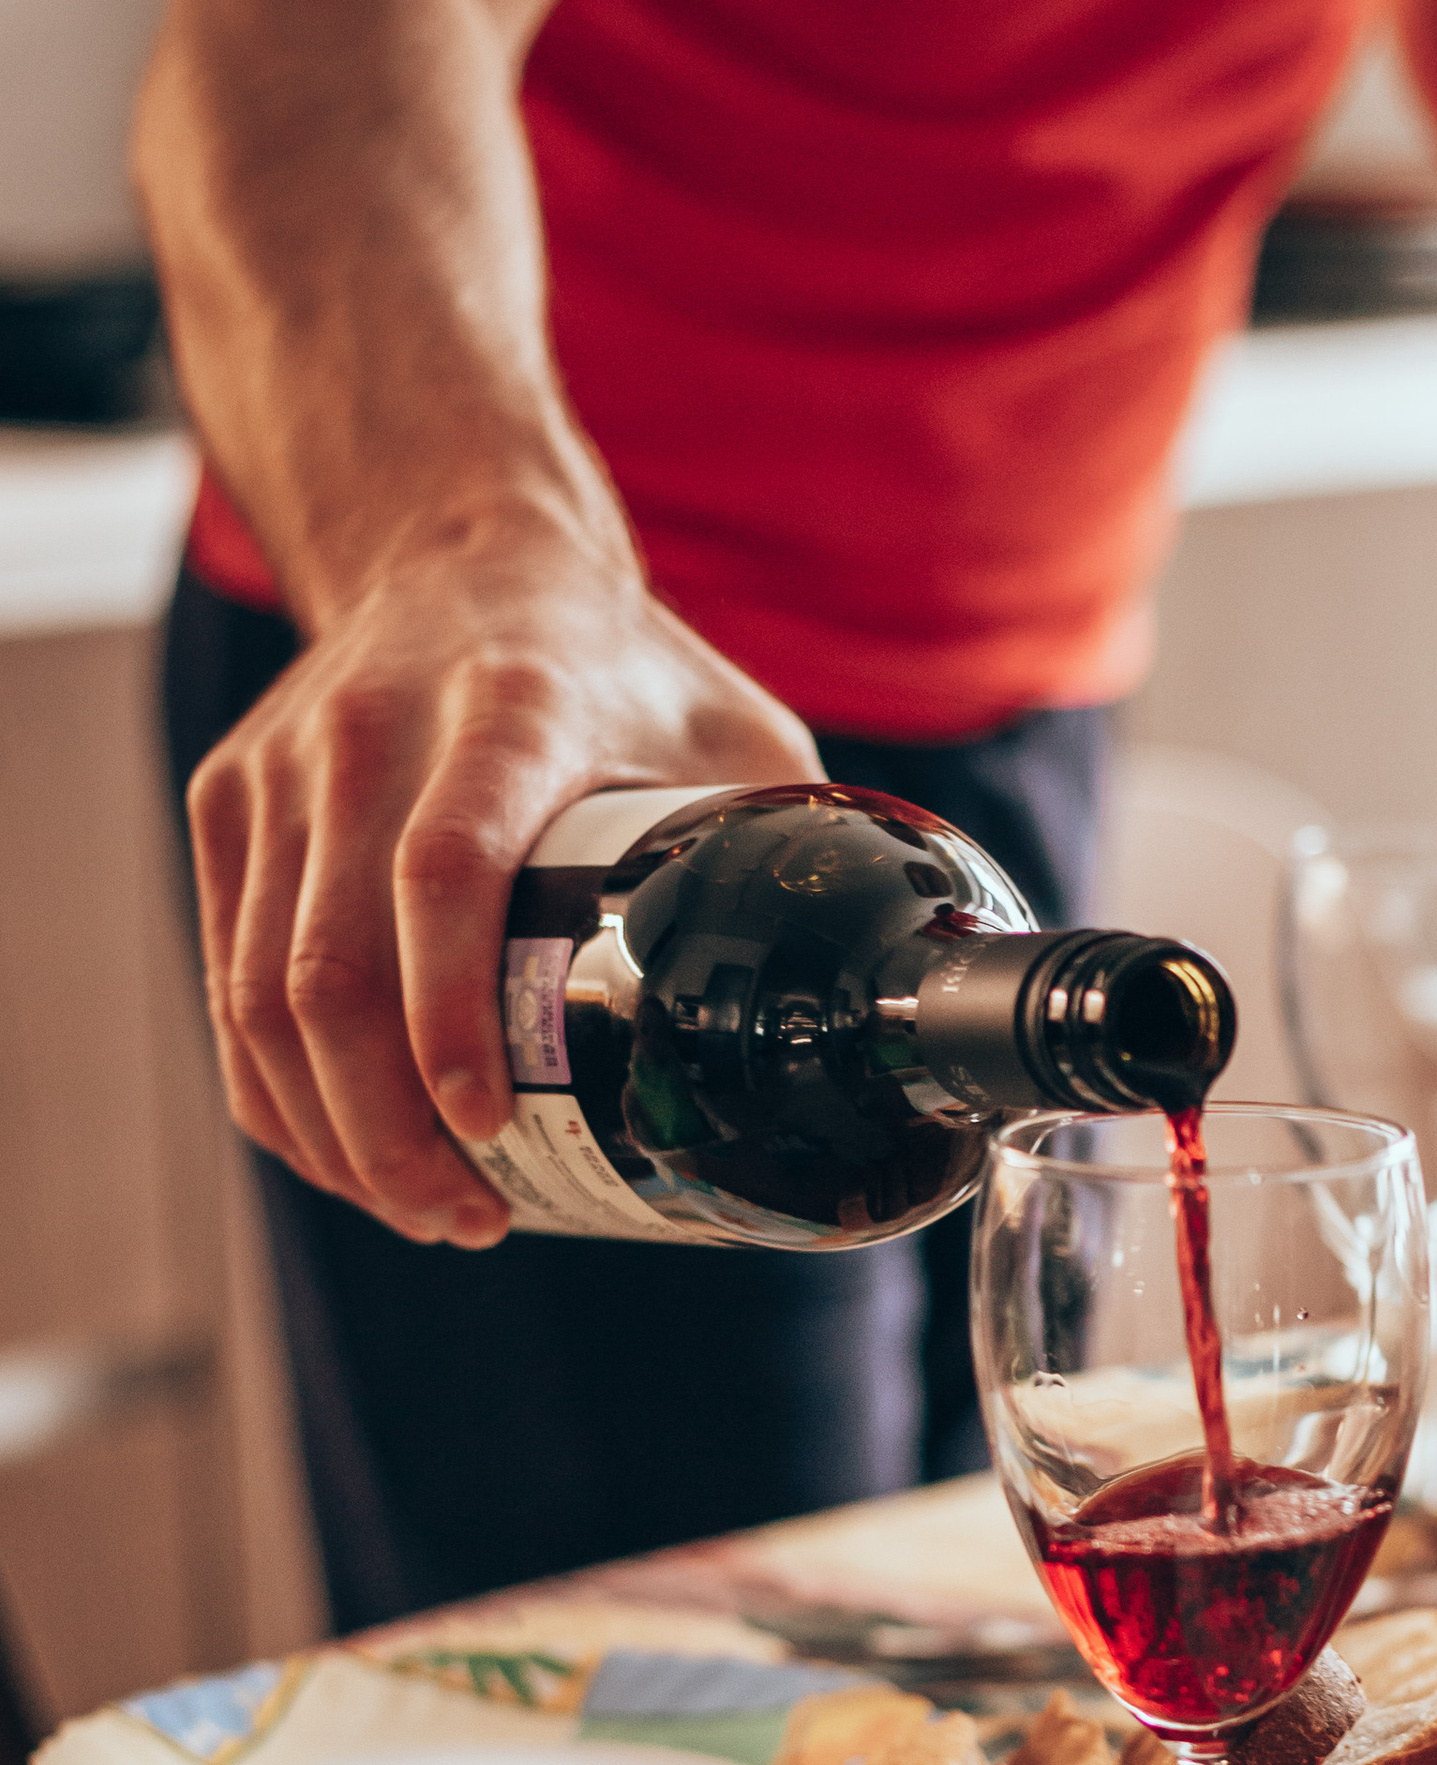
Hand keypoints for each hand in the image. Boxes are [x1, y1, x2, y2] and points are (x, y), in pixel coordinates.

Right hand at [189, 524, 819, 1243]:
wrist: (458, 547)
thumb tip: (882, 1003)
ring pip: (260, 993)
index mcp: (508, 712)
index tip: (487, 1130)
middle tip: (464, 1218)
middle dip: (387, 1130)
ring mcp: (282, 771)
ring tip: (420, 1208)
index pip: (444, 876)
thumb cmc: (616, 666)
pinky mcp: (231, 803)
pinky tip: (345, 1153)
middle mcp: (370, 734)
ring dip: (332, 1131)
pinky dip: (276, 1088)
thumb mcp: (732, 728)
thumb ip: (796, 852)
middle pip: (330, 969)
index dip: (449, 1020)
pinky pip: (227, 979)